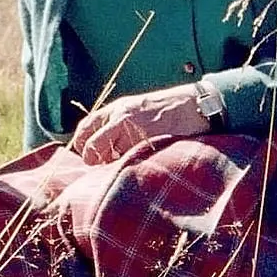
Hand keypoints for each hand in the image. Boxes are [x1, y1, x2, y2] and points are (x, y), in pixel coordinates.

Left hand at [70, 84, 212, 165]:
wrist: (195, 105)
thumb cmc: (166, 110)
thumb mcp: (136, 108)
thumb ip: (117, 123)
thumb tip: (98, 148)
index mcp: (116, 109)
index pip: (85, 127)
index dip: (81, 145)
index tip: (85, 157)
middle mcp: (121, 118)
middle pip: (93, 146)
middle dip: (94, 161)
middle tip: (101, 169)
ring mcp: (135, 131)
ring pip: (111, 158)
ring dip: (112, 168)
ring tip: (122, 171)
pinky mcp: (149, 143)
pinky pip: (131, 163)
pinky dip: (130, 170)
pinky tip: (137, 171)